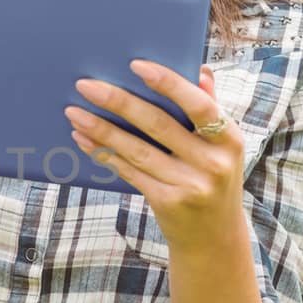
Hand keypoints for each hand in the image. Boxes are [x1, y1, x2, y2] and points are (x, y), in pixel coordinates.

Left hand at [65, 61, 245, 251]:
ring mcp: (189, 185)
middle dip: (118, 101)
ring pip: (136, 150)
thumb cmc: (213, 179)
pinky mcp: (167, 202)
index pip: (198, 105)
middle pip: (158, 124)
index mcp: (228, 139)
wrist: (214, 238)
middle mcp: (212, 163)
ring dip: (101, 129)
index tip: (135, 65)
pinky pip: (128, 172)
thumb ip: (210, 109)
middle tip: (85, 85)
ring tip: (74, 112)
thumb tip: (200, 71)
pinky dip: (104, 154)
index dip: (168, 83)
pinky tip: (84, 139)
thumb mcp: (221, 147)